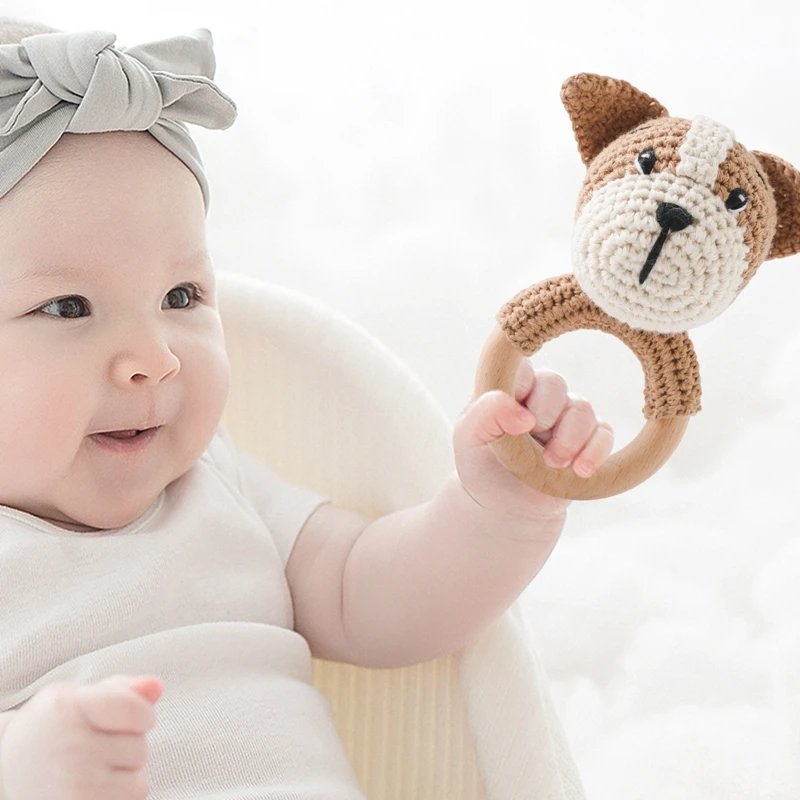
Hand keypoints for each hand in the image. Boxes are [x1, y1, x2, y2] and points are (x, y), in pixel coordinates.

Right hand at [0, 675, 161, 799]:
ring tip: (90, 771)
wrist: (5, 776)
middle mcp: (71, 747)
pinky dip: (117, 797)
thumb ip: (121, 689)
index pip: (136, 710)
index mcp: (69, 708)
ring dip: (123, 777)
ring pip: (138, 781)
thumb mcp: (76, 698)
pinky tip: (92, 789)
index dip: (141, 715)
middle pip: (140, 747)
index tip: (127, 719)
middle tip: (91, 749)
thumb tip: (156, 686)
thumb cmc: (48, 731)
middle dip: (125, 747)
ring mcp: (75, 783)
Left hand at [454, 360, 613, 519]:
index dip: (523, 385)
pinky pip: (604, 433)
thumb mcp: (468, 438)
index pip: (521, 367)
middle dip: (546, 416)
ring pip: (582, 408)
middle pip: (555, 384)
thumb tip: (524, 415)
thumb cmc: (480, 464)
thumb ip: (486, 413)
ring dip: (570, 438)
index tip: (517, 417)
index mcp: (508, 388)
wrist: (502, 506)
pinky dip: (595, 451)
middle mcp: (539, 397)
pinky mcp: (588, 441)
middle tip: (530, 444)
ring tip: (553, 464)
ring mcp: (566, 418)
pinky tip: (581, 470)